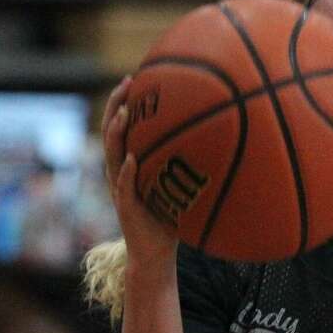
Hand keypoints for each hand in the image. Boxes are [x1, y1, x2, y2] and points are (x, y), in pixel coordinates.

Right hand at [100, 77, 177, 265]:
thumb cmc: (170, 218)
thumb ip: (187, 163)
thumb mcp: (177, 185)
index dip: (123, 102)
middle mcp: (120, 173)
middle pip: (111, 133)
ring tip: (124, 113)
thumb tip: (221, 137)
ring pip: (112, 155)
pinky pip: (123, 187)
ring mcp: (120, 189)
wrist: (154, 254)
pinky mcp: (125, 208)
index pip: (121, 127)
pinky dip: (126, 173)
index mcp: (129, 165)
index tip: (134, 78)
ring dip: (117, 133)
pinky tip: (131, 158)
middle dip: (115, 106)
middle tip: (126, 83)